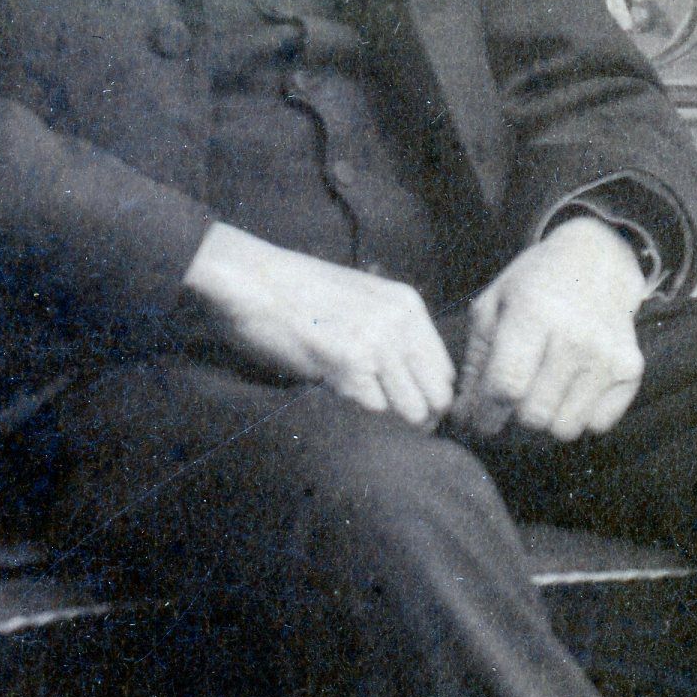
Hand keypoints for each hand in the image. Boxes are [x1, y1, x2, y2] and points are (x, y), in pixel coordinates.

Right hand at [181, 222, 454, 425]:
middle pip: (438, 397)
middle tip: (382, 417)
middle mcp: (400, 322)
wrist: (250, 278)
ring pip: (412, 409)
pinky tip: (331, 388)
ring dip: (385, 415)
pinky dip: (354, 409)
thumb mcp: (359, 300)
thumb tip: (410, 385)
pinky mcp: (348, 362)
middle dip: (415, 415)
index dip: (426, 396)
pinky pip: (373, 409)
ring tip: (353, 398)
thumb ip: (390, 333)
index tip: (401, 407)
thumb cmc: (294, 293)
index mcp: (407, 305)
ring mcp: (377, 341)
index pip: (446, 372)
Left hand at [453, 216, 645, 441]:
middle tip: (507, 409)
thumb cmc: (534, 285)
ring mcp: (608, 355)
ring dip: (545, 423)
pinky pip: (597, 424)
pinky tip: (568, 391)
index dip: (485, 415)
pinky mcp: (631, 370)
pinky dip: (579, 417)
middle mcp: (576, 336)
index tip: (478, 422)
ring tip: (537, 397)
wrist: (598, 260)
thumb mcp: (493, 306)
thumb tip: (462, 416)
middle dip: (512, 422)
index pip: (506, 386)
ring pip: (566, 428)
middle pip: (535, 414)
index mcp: (534, 314)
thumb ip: (476, 361)